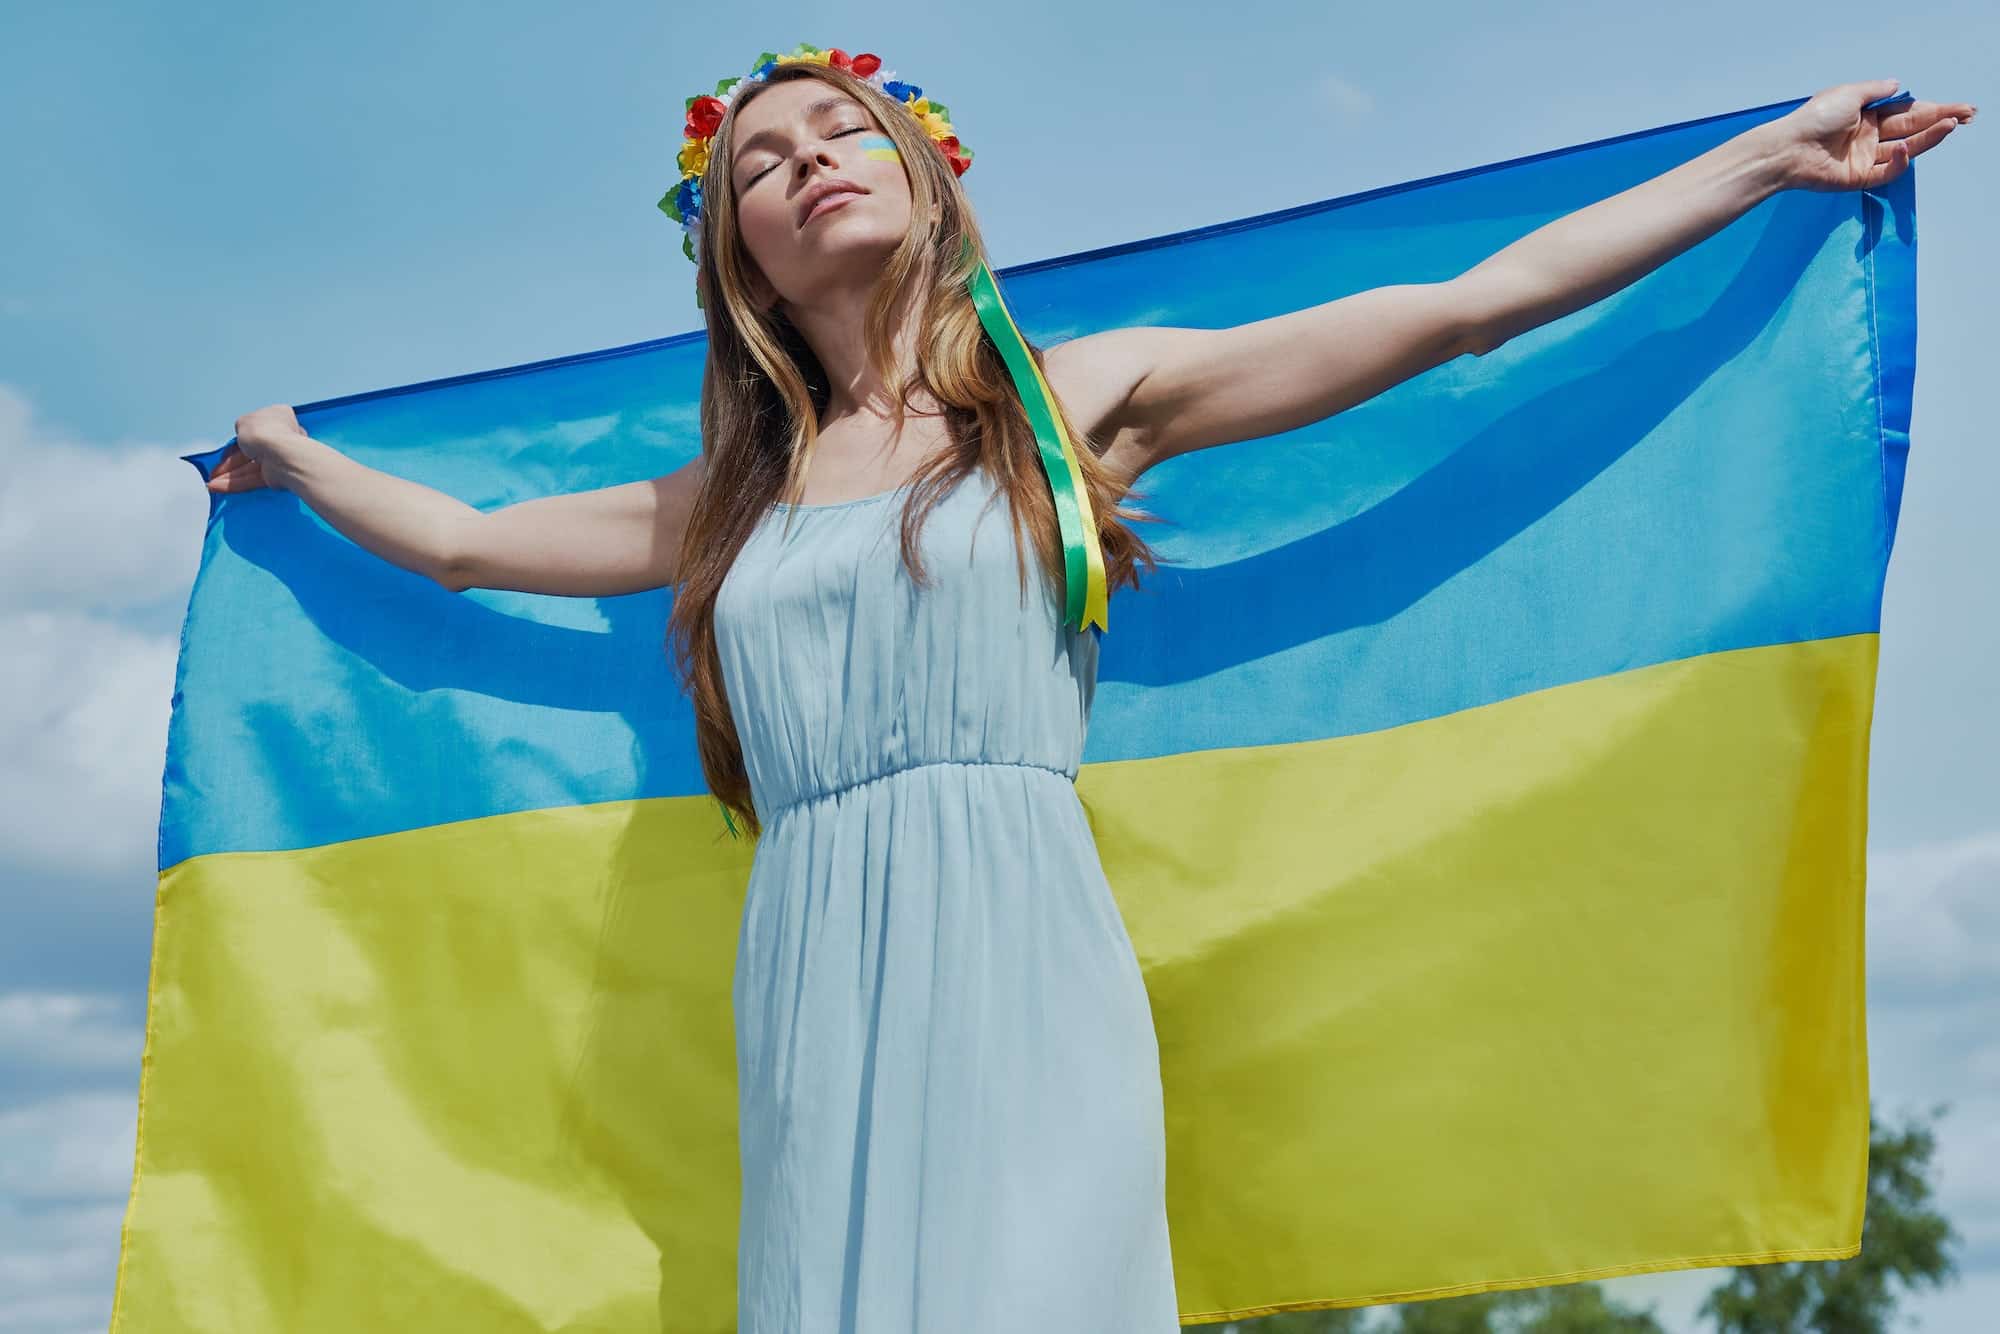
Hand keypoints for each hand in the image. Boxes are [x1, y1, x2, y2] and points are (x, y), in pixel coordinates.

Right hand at [210, 404, 306, 492]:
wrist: (279, 454)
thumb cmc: (265, 432)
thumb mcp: (243, 422)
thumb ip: (242, 426)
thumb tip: (243, 432)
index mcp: (278, 416)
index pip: (256, 427)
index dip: (239, 438)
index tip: (227, 447)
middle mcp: (281, 436)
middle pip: (250, 451)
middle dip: (230, 462)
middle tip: (215, 470)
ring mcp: (279, 457)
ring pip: (250, 467)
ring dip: (230, 475)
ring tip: (212, 482)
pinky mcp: (276, 476)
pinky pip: (253, 479)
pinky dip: (236, 483)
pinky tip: (218, 487)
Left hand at [1768, 79, 1973, 192]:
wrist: (1788, 148)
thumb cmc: (1814, 118)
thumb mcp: (1848, 94)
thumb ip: (1875, 91)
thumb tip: (1898, 85)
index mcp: (1867, 116)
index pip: (1907, 112)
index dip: (1933, 109)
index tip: (1958, 108)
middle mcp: (1869, 137)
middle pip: (1912, 128)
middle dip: (1940, 120)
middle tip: (1967, 114)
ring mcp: (1865, 158)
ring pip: (1906, 148)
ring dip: (1930, 137)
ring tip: (1952, 124)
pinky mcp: (1859, 178)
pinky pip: (1887, 171)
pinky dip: (1900, 162)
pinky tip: (1907, 149)